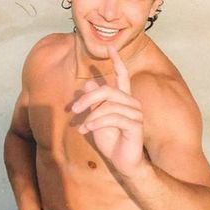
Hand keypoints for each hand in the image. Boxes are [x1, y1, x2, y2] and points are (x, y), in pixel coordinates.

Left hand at [71, 44, 144, 176]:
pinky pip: (113, 118)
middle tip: (73, 109)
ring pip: (109, 105)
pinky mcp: (135, 125)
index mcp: (124, 99)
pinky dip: (96, 123)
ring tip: (82, 126)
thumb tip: (87, 84)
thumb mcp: (97, 119)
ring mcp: (136, 114)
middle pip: (108, 91)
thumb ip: (94, 103)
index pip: (123, 75)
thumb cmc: (111, 140)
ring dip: (91, 116)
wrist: (124, 162)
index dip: (117, 61)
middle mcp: (132, 103)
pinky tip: (87, 130)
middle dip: (88, 99)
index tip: (110, 47)